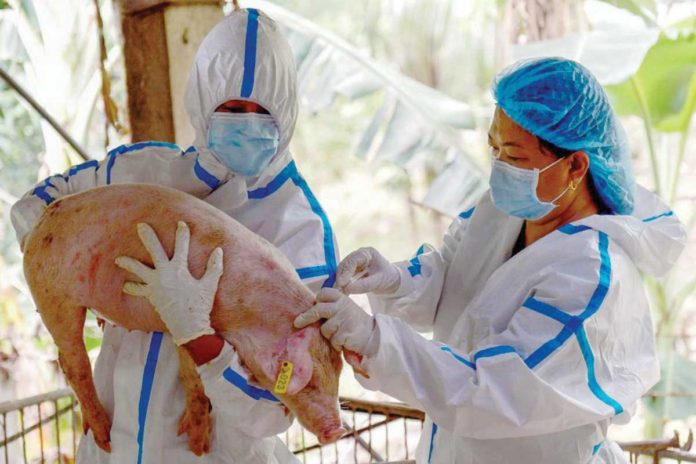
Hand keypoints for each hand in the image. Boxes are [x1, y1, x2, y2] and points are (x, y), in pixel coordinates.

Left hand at [115, 221, 223, 344]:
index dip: (182, 233)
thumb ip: (214, 267)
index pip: (182, 246)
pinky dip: (132, 288)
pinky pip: (139, 290)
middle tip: (140, 226)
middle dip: (148, 237)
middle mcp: (164, 273)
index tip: (181, 223)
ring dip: (128, 263)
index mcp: (179, 269)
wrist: (188, 326)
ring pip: (138, 270)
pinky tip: (125, 286)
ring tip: (118, 259)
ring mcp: (155, 284)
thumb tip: (219, 251)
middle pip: (154, 251)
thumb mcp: (210, 285)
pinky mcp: (151, 295)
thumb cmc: (200, 305)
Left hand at [293, 288, 375, 354]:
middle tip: (297, 322)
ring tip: (342, 335)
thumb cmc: (356, 323)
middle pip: (318, 310)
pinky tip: (347, 342)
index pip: (324, 293)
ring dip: (330, 335)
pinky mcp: (344, 333)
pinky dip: (337, 344)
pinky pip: (333, 341)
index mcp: (342, 298)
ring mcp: (343, 319)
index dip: (318, 299)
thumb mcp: (346, 309)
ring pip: (324, 329)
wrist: (374, 336)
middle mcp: (342, 306)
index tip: (315, 304)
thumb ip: (332, 306)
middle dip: (306, 317)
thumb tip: (310, 309)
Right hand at [335, 247, 399, 294]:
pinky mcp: (351, 270)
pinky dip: (341, 283)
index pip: (353, 260)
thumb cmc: (387, 278)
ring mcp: (354, 262)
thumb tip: (346, 289)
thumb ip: (364, 285)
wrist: (391, 280)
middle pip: (344, 264)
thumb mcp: (378, 281)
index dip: (346, 272)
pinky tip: (339, 292)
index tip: (341, 284)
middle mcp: (358, 255)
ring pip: (341, 270)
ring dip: (338, 281)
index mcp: (367, 253)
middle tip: (336, 289)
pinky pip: (343, 276)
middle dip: (340, 277)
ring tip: (337, 292)